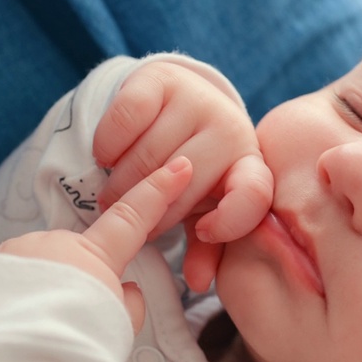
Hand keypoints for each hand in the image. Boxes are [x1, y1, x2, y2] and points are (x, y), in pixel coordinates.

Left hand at [0, 158, 192, 333]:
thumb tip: (125, 289)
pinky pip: (6, 276)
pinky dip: (11, 294)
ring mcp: (15, 251)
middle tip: (70, 318)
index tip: (178, 166)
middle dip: (74, 278)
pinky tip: (10, 322)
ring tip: (35, 326)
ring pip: (37, 264)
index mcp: (92, 256)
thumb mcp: (116, 331)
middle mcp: (52, 243)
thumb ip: (126, 303)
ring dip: (39, 287)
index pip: (132, 217)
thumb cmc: (73, 347)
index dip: (157, 190)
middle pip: (73, 254)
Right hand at [93, 61, 271, 292]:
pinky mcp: (159, 79)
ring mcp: (196, 100)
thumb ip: (205, 245)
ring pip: (148, 157)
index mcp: (249, 167)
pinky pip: (125, 122)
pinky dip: (108, 147)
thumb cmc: (194, 172)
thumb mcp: (203, 207)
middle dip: (149, 208)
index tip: (201, 231)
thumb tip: (198, 282)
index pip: (254, 196)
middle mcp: (230, 129)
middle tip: (127, 216)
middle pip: (183, 184)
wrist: (178, 103)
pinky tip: (107, 156)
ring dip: (121, 183)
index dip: (229, 221)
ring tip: (113, 193)